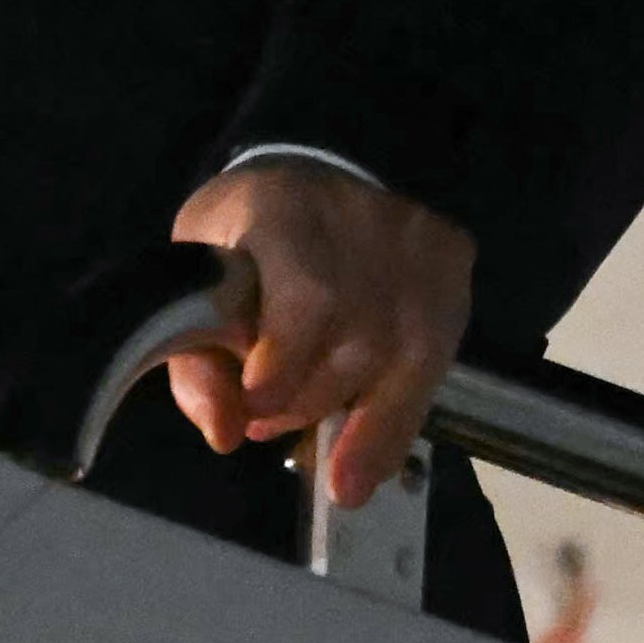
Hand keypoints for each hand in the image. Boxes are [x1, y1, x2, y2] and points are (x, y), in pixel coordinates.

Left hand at [162, 158, 475, 508]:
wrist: (301, 185)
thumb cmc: (238, 244)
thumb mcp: (190, 288)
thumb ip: (197, 363)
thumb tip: (225, 434)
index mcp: (282, 208)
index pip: (309, 293)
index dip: (289, 362)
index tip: (258, 409)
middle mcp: (362, 215)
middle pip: (361, 342)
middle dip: (310, 402)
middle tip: (267, 422)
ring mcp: (417, 235)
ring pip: (410, 358)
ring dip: (364, 423)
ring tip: (327, 458)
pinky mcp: (453, 256)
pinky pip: (437, 358)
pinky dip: (401, 409)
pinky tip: (368, 432)